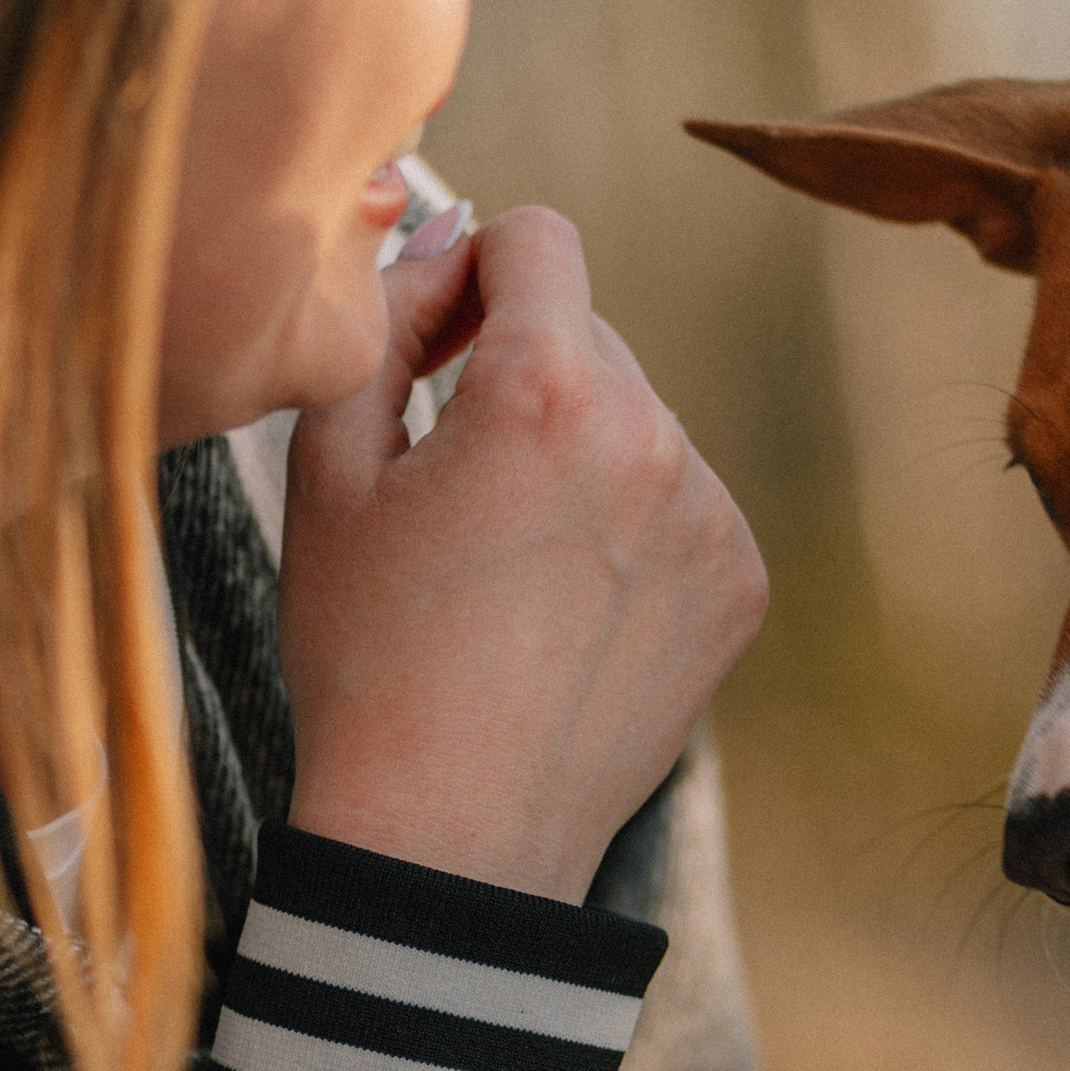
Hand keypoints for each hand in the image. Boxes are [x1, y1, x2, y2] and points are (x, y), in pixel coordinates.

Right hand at [278, 206, 767, 898]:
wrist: (451, 833)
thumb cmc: (368, 655)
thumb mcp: (328, 474)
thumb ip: (383, 325)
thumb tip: (440, 242)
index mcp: (544, 389)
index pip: (537, 237)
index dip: (471, 274)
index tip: (439, 348)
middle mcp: (652, 434)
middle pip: (589, 334)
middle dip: (524, 376)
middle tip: (455, 486)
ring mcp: (710, 511)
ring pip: (637, 422)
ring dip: (580, 456)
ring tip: (509, 569)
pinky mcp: (741, 579)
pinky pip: (682, 504)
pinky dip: (629, 532)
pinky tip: (565, 612)